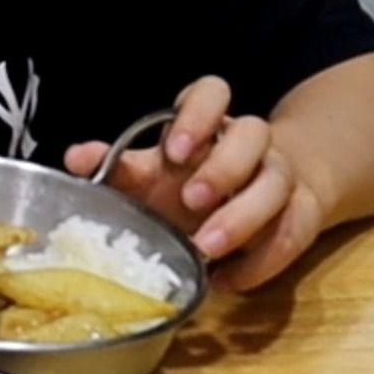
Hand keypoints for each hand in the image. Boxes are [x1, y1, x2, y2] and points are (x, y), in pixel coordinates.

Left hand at [64, 77, 324, 291]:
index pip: (213, 93)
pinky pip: (293, 233)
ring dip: (242, 217)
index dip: (197, 116)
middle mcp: (247, 142)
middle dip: (222, 168)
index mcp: (208, 122)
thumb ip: (116, 165)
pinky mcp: (299, 213)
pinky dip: (260, 262)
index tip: (173, 149)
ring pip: (276, 183)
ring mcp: (278, 175)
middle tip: (191, 199)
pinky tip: (227, 280)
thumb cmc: (185, 180)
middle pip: (252, 134)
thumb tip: (74, 160)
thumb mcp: (150, 171)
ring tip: (206, 248)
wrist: (249, 197)